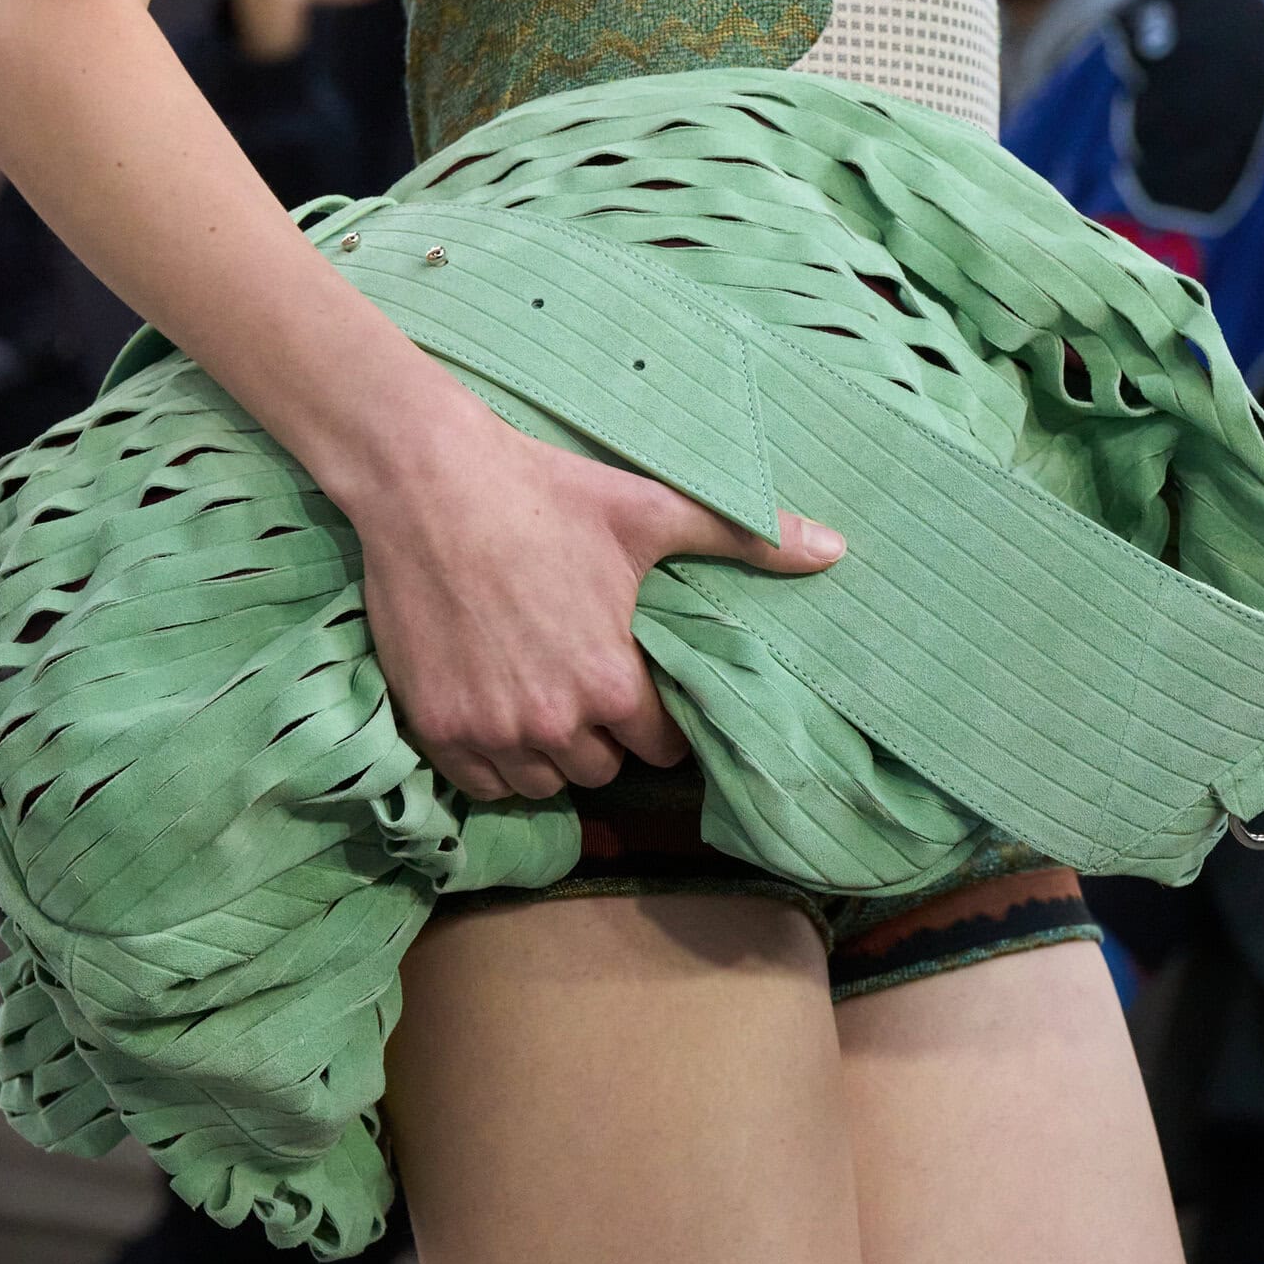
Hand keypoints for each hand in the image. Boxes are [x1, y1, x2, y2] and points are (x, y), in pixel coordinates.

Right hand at [356, 409, 845, 800]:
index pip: (658, 746)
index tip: (637, 683)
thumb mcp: (651, 510)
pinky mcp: (436, 726)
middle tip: (588, 684)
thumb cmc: (546, 492)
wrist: (428, 480)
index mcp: (613, 682)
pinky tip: (498, 712)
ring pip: (541, 783)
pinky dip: (493, 760)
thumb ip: (747, 538)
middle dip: (603, 735)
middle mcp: (554, 721)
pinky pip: (479, 782)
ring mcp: (490, 730)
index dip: (654, 717)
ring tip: (544, 698)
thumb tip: (835, 550)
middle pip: (600, 769)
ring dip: (550, 755)